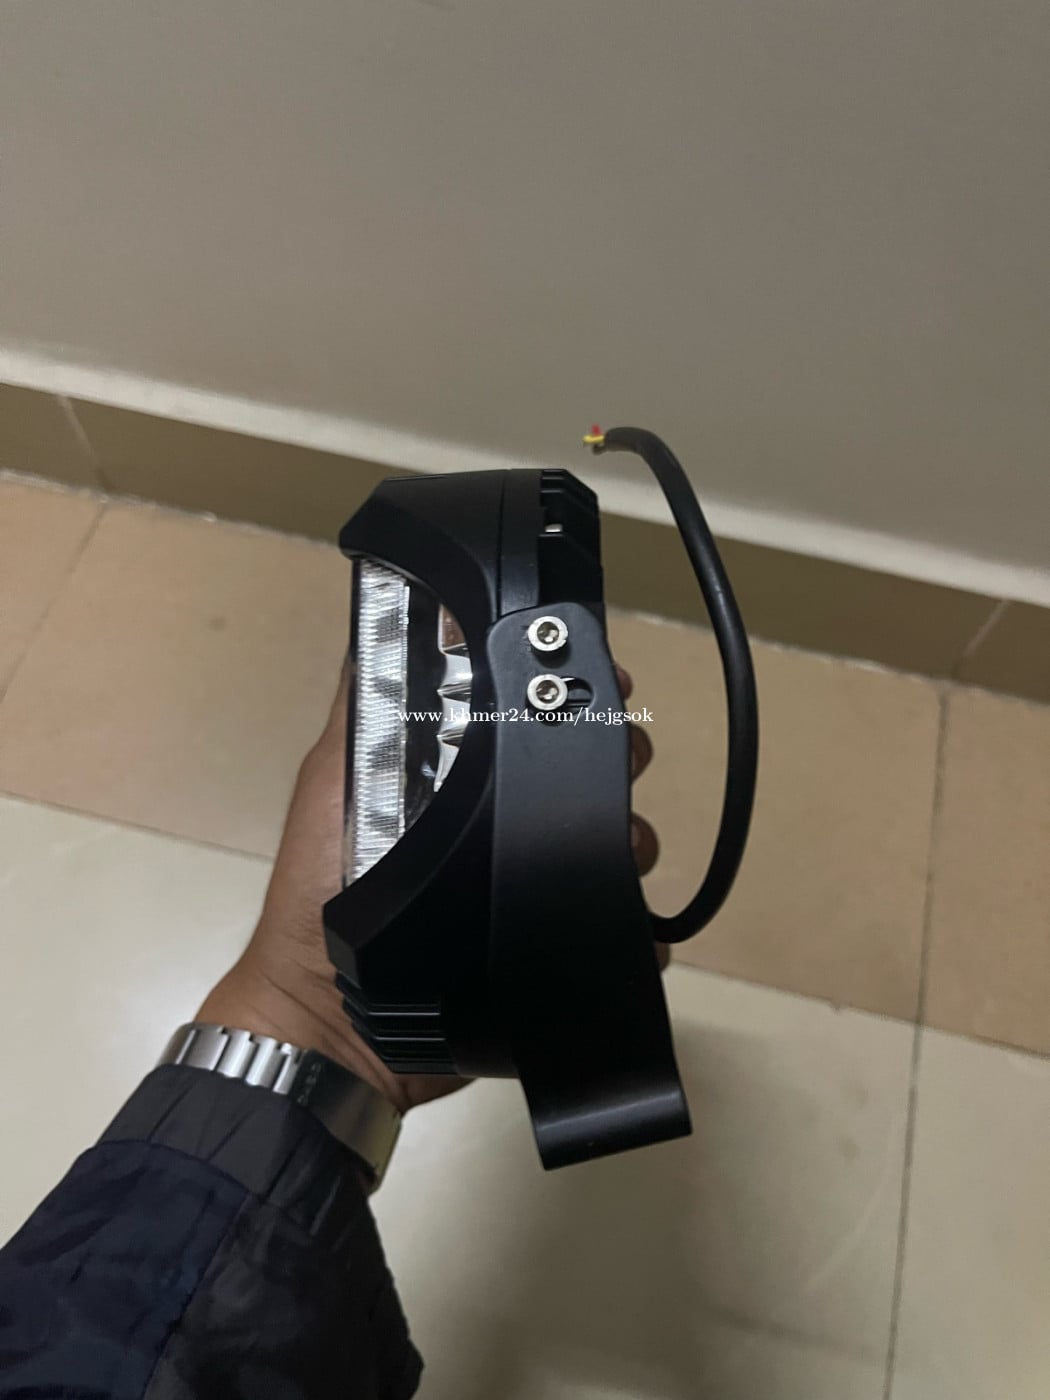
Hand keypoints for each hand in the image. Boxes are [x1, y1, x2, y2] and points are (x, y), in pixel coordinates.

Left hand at [198, 664, 661, 1111]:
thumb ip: (358, 705)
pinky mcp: (539, 947)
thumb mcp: (334, 781)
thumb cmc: (322, 892)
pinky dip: (633, 930)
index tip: (604, 677)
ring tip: (626, 851)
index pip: (527, 719)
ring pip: (604, 844)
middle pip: (578, 775)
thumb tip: (384, 613)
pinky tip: (639, 929)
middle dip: (612, 759)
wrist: (332, 1028)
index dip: (568, 692)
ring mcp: (519, 887)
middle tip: (626, 760)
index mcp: (454, 777)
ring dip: (629, 839)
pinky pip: (608, 930)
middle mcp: (494, 826)